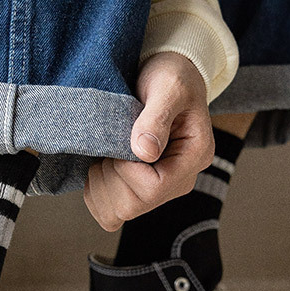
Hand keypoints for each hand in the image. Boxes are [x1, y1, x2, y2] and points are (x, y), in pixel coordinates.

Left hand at [84, 52, 213, 231]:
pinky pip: (111, 212)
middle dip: (109, 177)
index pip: (154, 187)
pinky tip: (102, 164)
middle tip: (110, 146)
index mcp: (193, 157)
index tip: (119, 142)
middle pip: (133, 206)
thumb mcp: (168, 87)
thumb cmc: (172, 77)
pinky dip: (96, 192)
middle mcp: (179, 179)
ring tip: (106, 154)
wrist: (169, 76)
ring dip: (100, 185)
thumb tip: (145, 152)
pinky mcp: (141, 189)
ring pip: (119, 214)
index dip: (125, 170)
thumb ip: (157, 117)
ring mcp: (161, 188)